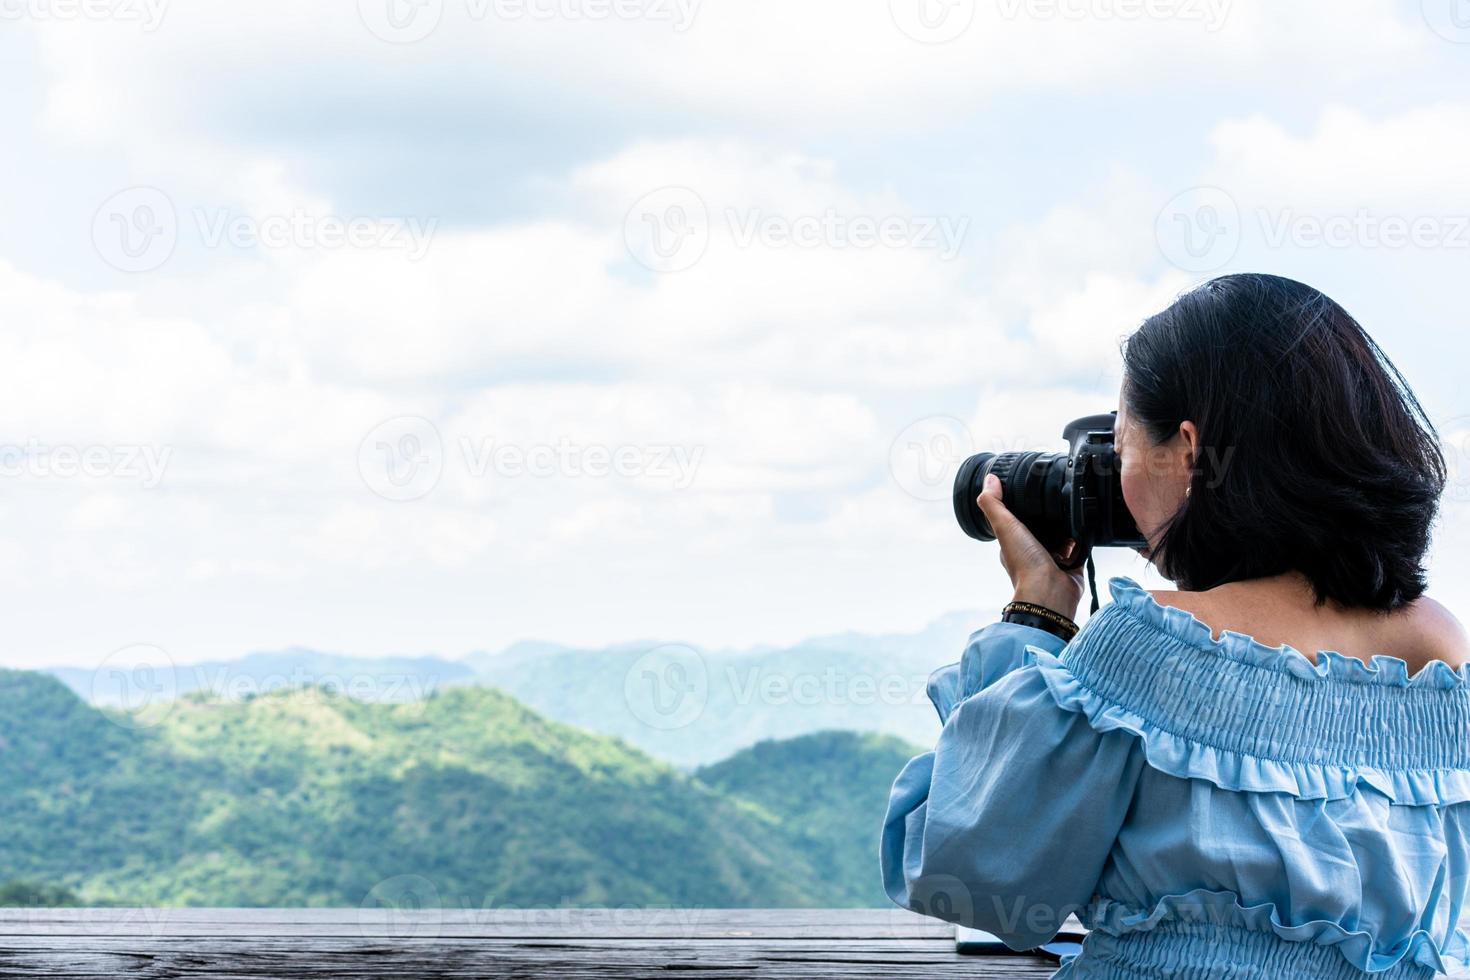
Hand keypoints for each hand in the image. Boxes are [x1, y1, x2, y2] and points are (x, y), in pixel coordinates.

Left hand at [976, 473, 1084, 619]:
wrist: (1051, 591)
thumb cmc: (1025, 563)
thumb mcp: (1005, 527)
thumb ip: (994, 504)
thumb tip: (989, 479)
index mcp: (1015, 543)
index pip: (1017, 519)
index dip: (1023, 505)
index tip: (1031, 489)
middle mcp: (1033, 551)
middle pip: (1043, 525)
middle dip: (1050, 514)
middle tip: (1057, 498)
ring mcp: (1053, 558)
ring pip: (1063, 534)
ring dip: (1067, 525)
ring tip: (1071, 511)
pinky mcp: (1073, 563)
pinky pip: (1080, 545)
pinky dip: (1081, 538)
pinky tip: (1082, 527)